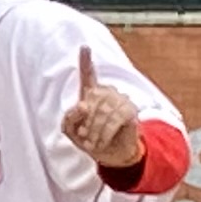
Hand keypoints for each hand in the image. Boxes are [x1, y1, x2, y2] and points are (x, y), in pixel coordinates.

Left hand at [60, 46, 143, 170]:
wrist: (110, 154)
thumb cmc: (89, 139)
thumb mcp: (71, 131)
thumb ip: (69, 118)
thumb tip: (83, 105)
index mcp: (90, 94)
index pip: (88, 75)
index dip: (85, 61)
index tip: (84, 47)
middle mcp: (107, 93)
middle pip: (91, 101)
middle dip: (84, 123)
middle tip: (84, 136)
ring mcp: (121, 100)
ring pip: (103, 111)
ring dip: (94, 130)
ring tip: (92, 142)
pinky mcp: (131, 111)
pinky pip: (114, 119)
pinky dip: (104, 133)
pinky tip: (101, 141)